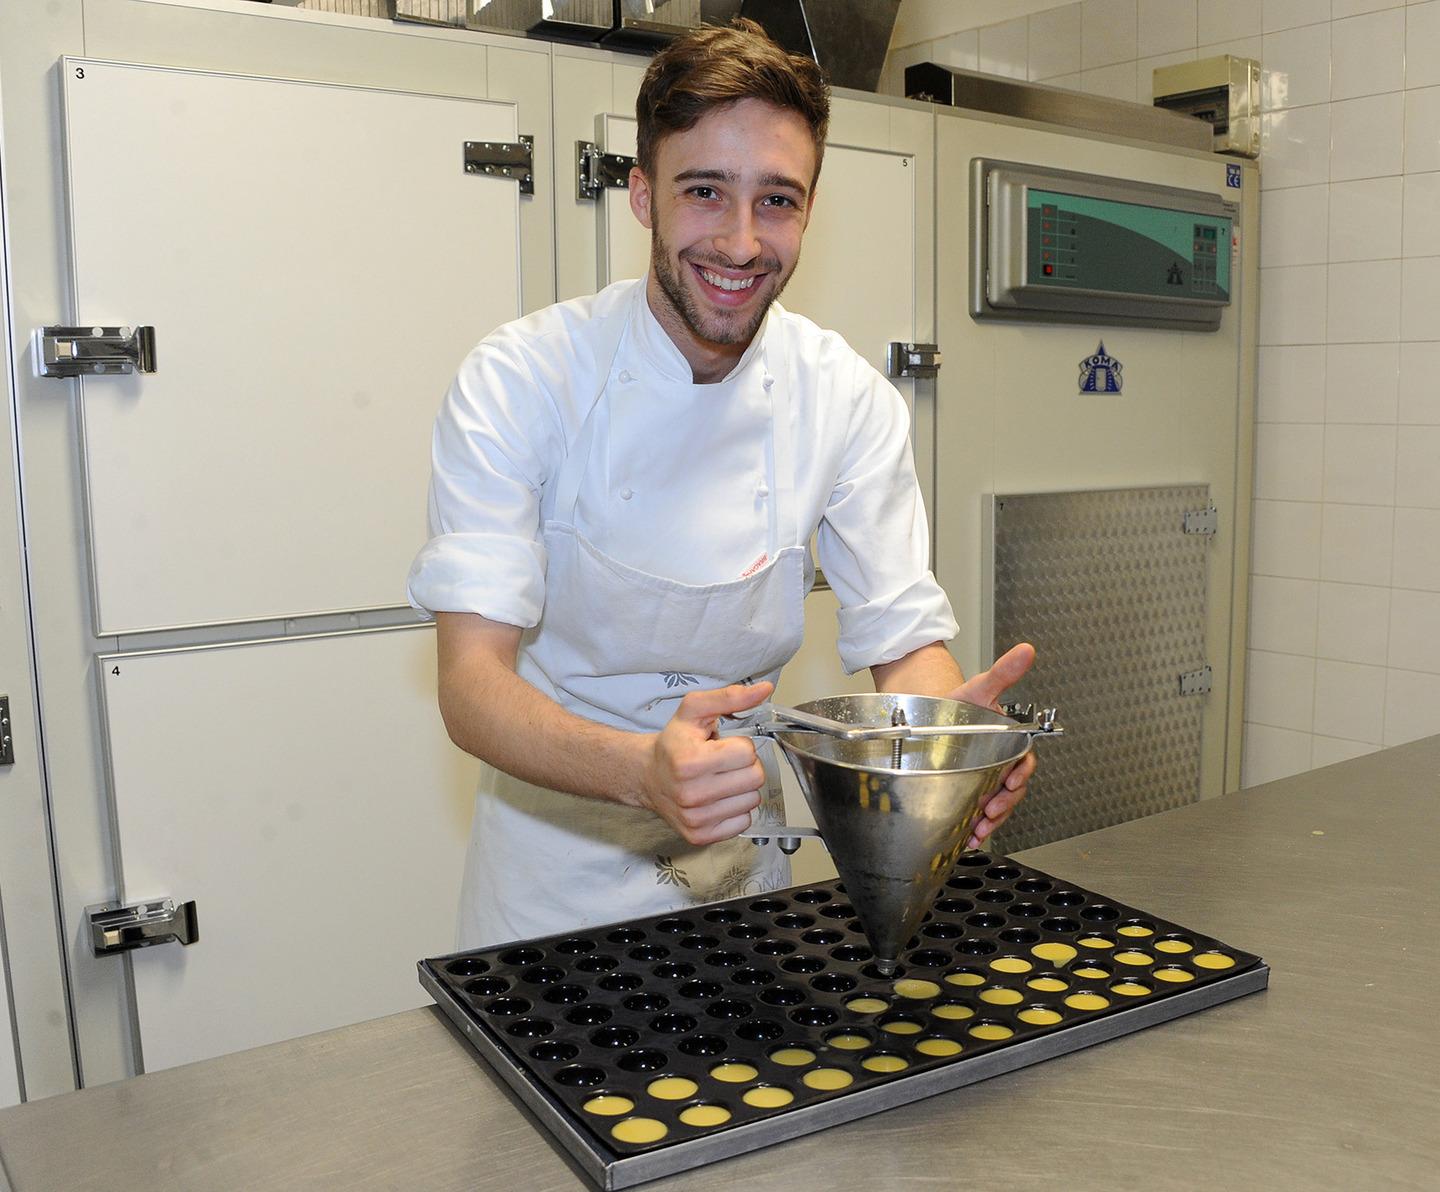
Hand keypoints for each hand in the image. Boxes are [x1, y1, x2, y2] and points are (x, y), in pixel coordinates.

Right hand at [637, 681, 773, 845]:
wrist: (647, 776)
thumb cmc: (673, 744)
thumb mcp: (695, 710)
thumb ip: (730, 697)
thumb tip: (765, 689)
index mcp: (690, 762)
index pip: (747, 753)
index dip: (739, 746)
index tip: (722, 746)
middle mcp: (692, 794)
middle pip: (755, 778)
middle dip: (745, 766)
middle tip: (724, 763)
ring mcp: (696, 819)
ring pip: (752, 801)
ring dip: (742, 788)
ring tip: (720, 779)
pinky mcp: (700, 836)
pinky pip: (743, 822)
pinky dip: (736, 809)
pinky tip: (718, 798)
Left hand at [949, 643, 1036, 848]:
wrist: (931, 713)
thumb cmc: (959, 703)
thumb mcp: (979, 687)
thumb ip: (1003, 672)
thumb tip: (1025, 651)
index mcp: (1007, 744)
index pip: (1023, 764)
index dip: (1020, 775)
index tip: (1011, 782)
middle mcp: (998, 764)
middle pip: (1010, 791)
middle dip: (1004, 806)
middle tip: (991, 812)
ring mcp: (982, 779)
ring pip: (995, 806)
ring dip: (991, 821)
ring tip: (979, 829)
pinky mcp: (966, 791)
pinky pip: (975, 812)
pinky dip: (973, 826)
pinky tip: (967, 834)